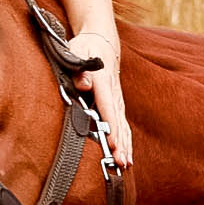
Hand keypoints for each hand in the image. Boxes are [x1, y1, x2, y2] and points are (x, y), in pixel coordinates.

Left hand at [63, 30, 133, 170]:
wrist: (101, 40)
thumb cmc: (84, 48)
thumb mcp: (76, 51)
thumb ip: (79, 69)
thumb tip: (83, 85)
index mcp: (102, 80)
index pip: (106, 106)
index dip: (109, 125)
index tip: (111, 142)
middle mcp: (113, 92)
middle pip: (118, 120)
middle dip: (120, 142)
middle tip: (120, 162)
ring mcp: (117, 99)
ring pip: (123, 125)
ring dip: (125, 145)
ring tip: (125, 164)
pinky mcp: (117, 104)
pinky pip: (123, 124)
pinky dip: (126, 140)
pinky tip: (127, 156)